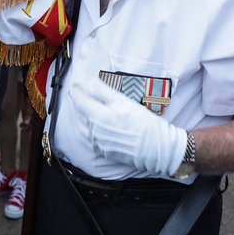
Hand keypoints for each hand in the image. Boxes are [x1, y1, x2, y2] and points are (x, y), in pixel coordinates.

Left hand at [69, 79, 186, 176]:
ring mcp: (98, 143)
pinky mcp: (103, 151)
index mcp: (100, 116)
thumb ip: (105, 91)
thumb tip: (90, 83)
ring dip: (84, 116)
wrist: (156, 148)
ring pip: (83, 126)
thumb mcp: (125, 102)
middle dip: (81, 103)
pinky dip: (90, 129)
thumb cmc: (144, 123)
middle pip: (80, 114)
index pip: (79, 102)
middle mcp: (95, 132)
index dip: (77, 91)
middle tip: (85, 94)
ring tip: (92, 108)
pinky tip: (98, 124)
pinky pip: (90, 138)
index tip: (78, 86)